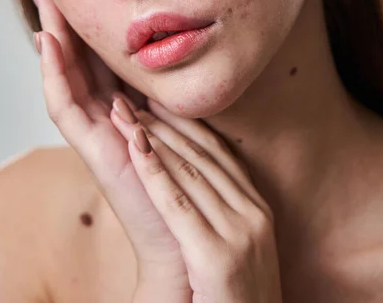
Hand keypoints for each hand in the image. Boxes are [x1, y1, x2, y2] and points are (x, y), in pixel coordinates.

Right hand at [30, 0, 191, 297]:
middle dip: (64, 23)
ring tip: (43, 1)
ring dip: (53, 37)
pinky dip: (54, 72)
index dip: (90, 28)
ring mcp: (94, 132)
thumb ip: (168, 92)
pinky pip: (64, 105)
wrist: (187, 235)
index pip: (101, 59)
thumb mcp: (181, 120)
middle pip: (78, 61)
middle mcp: (105, 115)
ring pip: (66, 75)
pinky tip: (49, 42)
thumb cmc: (189, 180)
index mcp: (126, 107)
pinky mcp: (91, 148)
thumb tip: (172, 54)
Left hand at [111, 99, 283, 302]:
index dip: (186, 124)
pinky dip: (154, 172)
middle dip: (165, 123)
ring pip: (190, 171)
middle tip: (134, 98)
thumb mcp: (231, 242)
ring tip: (125, 114)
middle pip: (203, 155)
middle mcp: (253, 214)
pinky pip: (178, 204)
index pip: (218, 152)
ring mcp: (240, 234)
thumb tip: (186, 174)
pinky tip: (134, 149)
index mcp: (257, 207)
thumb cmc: (228, 295)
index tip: (158, 102)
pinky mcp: (218, 257)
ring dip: (153, 138)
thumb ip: (217, 207)